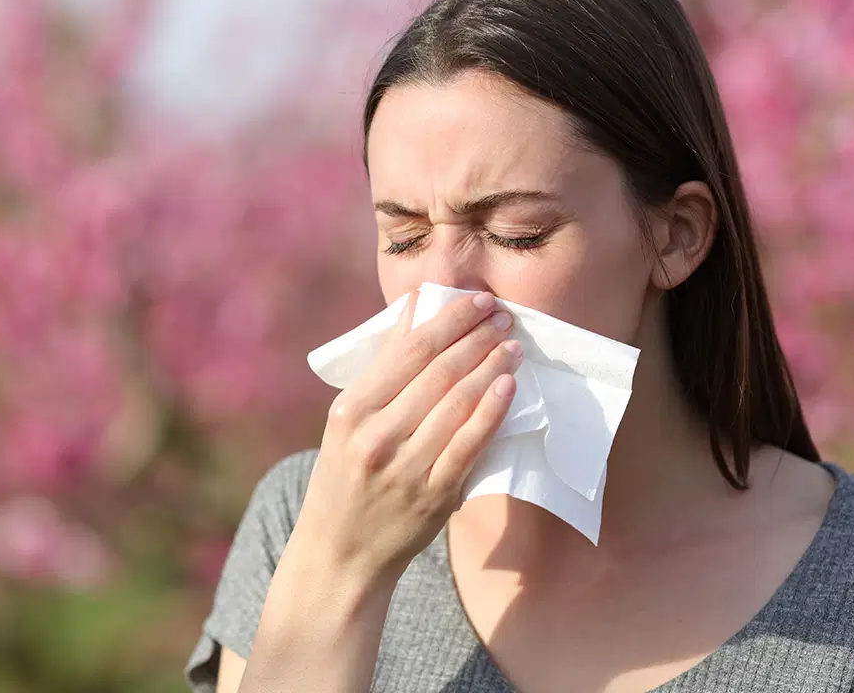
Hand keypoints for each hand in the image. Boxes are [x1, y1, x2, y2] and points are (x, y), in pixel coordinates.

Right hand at [293, 289, 521, 582]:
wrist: (340, 551)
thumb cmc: (344, 476)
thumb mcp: (347, 419)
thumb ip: (382, 367)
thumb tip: (415, 309)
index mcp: (350, 409)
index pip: (408, 351)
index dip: (450, 321)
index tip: (479, 302)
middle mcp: (375, 435)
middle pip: (438, 372)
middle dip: (477, 338)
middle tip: (504, 317)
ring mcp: (406, 467)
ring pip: (458, 404)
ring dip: (491, 368)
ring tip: (512, 347)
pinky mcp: (433, 495)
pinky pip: (470, 444)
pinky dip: (492, 411)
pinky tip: (508, 387)